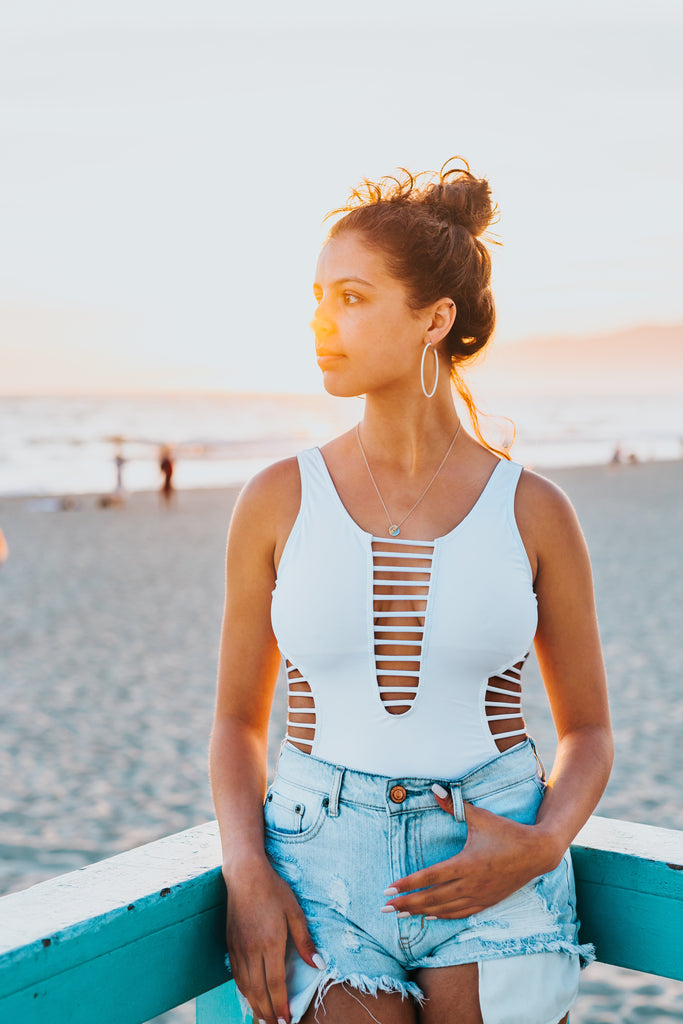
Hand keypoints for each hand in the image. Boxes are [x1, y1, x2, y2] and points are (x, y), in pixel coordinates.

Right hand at [225, 855, 322, 1023]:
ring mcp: (238, 948)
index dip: (280, 1005)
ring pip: (245, 986)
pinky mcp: (230, 944)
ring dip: (254, 1005)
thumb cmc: (274, 890)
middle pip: (258, 990)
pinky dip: (243, 990)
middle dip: (267, 1012)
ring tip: (263, 1019)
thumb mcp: (295, 911)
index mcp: (270, 943)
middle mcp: (251, 949)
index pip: (275, 983)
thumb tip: (318, 964)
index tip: (286, 1021)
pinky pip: (236, 975)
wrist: (245, 875)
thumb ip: (305, 941)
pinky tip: (249, 997)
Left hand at [382, 791, 554, 919]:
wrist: (538, 853)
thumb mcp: (479, 816)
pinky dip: (443, 916)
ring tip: (402, 915)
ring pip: (444, 909)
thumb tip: (434, 788)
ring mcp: (480, 895)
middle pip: (432, 898)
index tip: (389, 889)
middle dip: (407, 904)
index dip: (408, 884)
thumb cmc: (507, 832)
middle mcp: (471, 883)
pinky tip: (430, 916)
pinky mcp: (488, 901)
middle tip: (386, 908)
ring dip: (421, 912)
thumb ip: (453, 805)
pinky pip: (461, 913)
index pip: (430, 877)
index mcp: (466, 863)